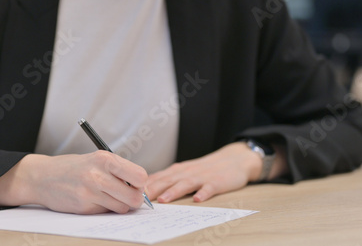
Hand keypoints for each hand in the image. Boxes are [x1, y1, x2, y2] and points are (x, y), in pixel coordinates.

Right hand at [0, 151, 147, 214]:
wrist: (42, 176)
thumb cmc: (75, 167)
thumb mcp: (97, 160)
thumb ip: (120, 171)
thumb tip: (143, 188)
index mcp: (105, 159)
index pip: (140, 176)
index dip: (141, 184)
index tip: (137, 185)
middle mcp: (98, 175)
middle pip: (134, 197)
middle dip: (135, 199)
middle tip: (127, 195)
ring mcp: (90, 193)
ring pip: (122, 208)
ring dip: (119, 205)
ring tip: (107, 195)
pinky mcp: (83, 207)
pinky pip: (106, 212)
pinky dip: (104, 209)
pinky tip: (93, 200)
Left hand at [146, 142, 262, 202]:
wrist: (233, 159)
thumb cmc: (205, 169)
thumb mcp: (184, 172)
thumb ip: (167, 180)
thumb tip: (144, 189)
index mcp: (177, 171)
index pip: (156, 178)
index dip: (142, 186)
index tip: (129, 193)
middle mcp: (186, 172)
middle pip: (167, 181)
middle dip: (152, 190)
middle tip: (139, 199)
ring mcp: (201, 177)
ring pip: (185, 184)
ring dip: (173, 192)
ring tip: (163, 200)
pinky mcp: (216, 182)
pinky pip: (209, 188)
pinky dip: (203, 193)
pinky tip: (198, 199)